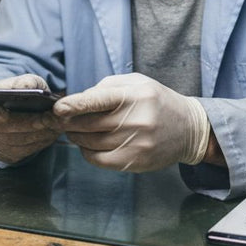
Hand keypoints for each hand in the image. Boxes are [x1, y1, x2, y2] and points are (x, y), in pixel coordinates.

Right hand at [0, 74, 59, 163]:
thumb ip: (26, 81)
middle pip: (3, 128)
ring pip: (15, 141)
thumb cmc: (22, 92)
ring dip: (37, 134)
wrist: (20, 108)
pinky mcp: (5, 154)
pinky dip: (38, 143)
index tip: (4, 115)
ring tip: (55, 125)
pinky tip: (51, 134)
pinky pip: (22, 152)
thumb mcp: (25, 81)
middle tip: (48, 119)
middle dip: (28, 123)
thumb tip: (26, 87)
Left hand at [54, 73, 209, 171]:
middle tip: (58, 119)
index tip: (56, 108)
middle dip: (68, 122)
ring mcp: (136, 143)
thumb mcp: (137, 83)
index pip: (97, 100)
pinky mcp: (135, 162)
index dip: (74, 104)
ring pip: (90, 143)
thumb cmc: (157, 102)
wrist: (189, 129)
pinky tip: (87, 145)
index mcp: (134, 96)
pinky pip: (99, 160)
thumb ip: (107, 87)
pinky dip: (87, 153)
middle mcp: (135, 120)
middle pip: (88, 124)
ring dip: (75, 137)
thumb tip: (77, 100)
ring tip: (73, 131)